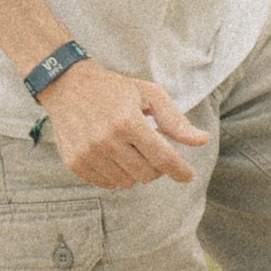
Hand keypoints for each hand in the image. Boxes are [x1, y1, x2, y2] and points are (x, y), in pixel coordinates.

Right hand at [37, 63, 207, 188]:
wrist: (67, 86)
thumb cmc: (114, 89)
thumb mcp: (148, 94)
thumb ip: (175, 120)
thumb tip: (202, 140)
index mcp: (128, 121)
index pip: (162, 158)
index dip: (180, 170)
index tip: (188, 175)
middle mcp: (106, 140)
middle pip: (147, 174)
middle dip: (155, 166)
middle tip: (149, 149)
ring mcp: (88, 154)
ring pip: (127, 182)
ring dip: (134, 170)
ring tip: (127, 148)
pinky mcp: (75, 163)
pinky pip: (106, 184)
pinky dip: (115, 174)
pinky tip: (111, 154)